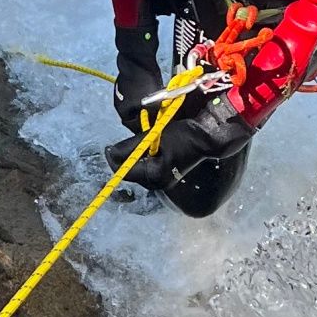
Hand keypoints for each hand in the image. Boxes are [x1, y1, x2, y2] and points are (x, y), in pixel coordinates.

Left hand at [105, 90, 253, 193]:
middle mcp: (158, 182)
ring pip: (141, 169)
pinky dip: (147, 157)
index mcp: (154, 176)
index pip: (125, 171)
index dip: (114, 159)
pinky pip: (150, 166)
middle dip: (126, 157)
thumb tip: (111, 153)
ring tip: (140, 142)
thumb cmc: (183, 135)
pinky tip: (151, 146)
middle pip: (133, 171)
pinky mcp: (170, 172)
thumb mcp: (154, 137)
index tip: (108, 147)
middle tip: (123, 143)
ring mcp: (165, 178)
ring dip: (137, 156)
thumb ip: (130, 147)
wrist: (208, 135)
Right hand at [111, 24, 165, 131]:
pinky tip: (155, 92)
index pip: (133, 126)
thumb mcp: (152, 103)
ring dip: (147, 105)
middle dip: (147, 116)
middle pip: (135, 115)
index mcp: (122, 110)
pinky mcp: (129, 82)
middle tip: (159, 115)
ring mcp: (123, 91)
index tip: (155, 127)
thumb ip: (155, 116)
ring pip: (137, 104)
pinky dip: (146, 96)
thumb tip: (159, 123)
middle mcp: (120, 102)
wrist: (138, 58)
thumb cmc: (142, 82)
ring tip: (159, 104)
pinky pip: (138, 94)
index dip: (145, 128)